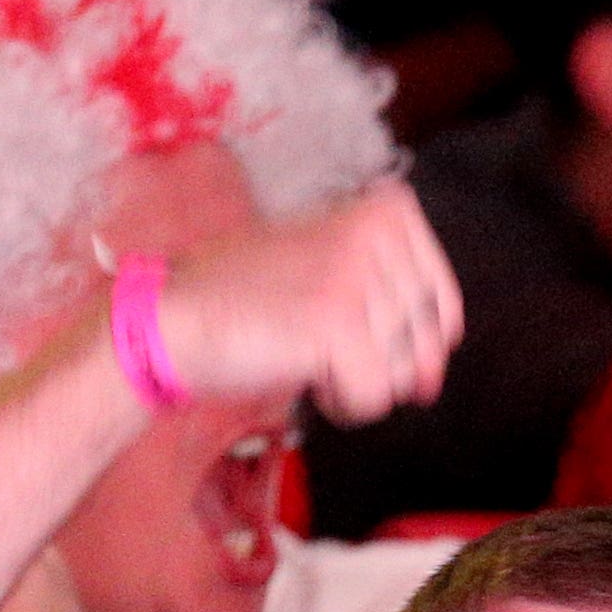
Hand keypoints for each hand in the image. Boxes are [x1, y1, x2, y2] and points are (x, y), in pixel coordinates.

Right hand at [148, 183, 461, 425]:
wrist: (168, 316)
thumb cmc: (246, 302)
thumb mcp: (336, 281)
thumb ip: (398, 320)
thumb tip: (431, 382)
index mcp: (388, 209)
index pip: (443, 307)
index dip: (395, 335)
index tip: (338, 313)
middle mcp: (379, 232)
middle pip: (424, 344)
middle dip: (371, 357)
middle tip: (308, 327)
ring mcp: (358, 276)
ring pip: (401, 374)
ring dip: (351, 377)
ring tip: (298, 342)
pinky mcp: (337, 322)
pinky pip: (375, 397)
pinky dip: (341, 402)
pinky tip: (297, 367)